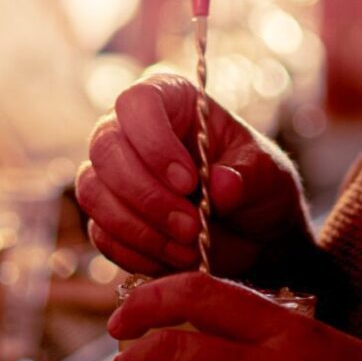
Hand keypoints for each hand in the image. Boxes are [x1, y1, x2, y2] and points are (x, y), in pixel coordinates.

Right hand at [77, 72, 311, 277]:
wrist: (255, 235)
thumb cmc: (258, 186)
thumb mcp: (267, 174)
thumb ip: (246, 176)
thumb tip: (220, 185)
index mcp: (172, 101)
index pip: (137, 103)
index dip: (154, 143)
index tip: (190, 182)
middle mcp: (131, 131)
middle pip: (105, 149)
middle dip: (147, 196)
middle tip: (191, 227)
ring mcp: (113, 174)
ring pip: (93, 193)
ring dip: (140, 229)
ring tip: (188, 248)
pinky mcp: (108, 216)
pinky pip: (101, 233)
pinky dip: (136, 253)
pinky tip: (174, 259)